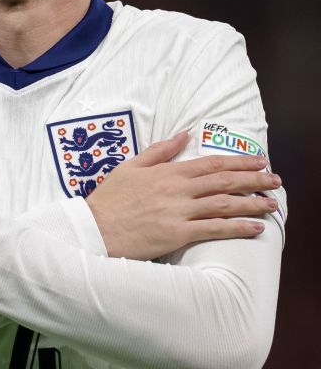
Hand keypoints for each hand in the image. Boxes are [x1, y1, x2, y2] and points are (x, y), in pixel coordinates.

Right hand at [86, 130, 280, 259]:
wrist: (92, 229)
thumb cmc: (109, 200)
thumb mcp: (131, 166)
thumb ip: (161, 151)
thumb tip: (184, 133)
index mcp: (168, 172)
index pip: (212, 163)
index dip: (239, 161)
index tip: (260, 161)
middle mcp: (178, 189)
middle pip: (225, 181)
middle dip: (255, 179)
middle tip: (276, 180)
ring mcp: (179, 212)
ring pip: (225, 204)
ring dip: (253, 202)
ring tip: (272, 203)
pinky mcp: (177, 234)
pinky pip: (214, 230)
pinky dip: (238, 228)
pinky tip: (255, 227)